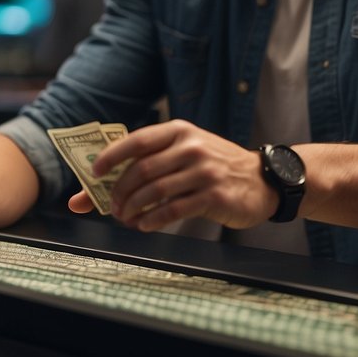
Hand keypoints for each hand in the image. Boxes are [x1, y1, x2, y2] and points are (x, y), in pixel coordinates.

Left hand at [77, 119, 276, 231]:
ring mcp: (204, 171)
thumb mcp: (186, 154)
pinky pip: (173, 209)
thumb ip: (149, 165)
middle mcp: (192, 147)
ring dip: (134, 208)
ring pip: (155, 191)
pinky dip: (152, 220)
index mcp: (179, 131)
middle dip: (120, 191)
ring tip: (126, 217)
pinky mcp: (214, 195)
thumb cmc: (214, 167)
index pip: (138, 140)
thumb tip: (98, 188)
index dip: (112, 156)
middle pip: (143, 170)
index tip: (95, 172)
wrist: (262, 181)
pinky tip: (144, 225)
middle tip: (112, 207)